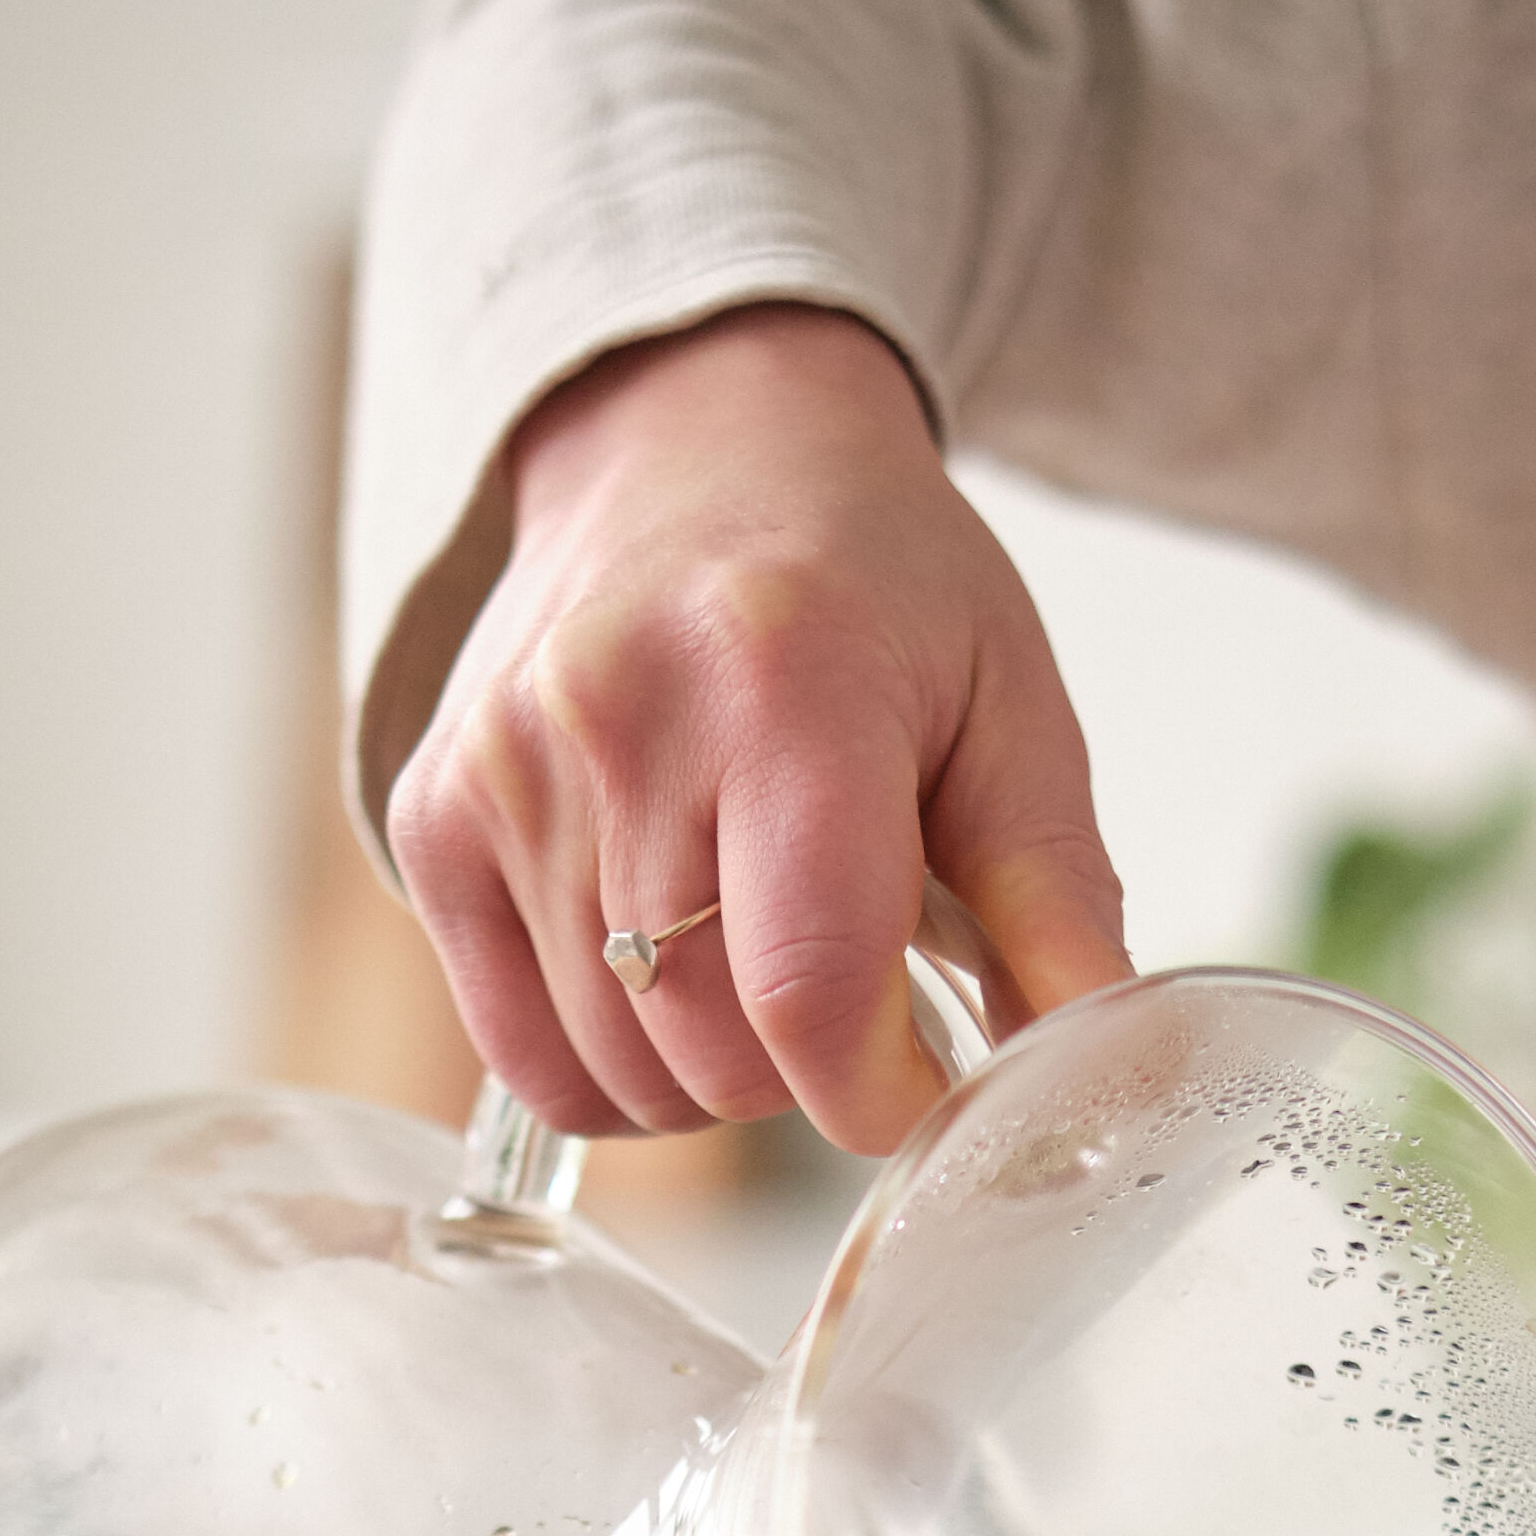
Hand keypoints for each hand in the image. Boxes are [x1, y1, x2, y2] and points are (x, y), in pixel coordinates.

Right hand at [386, 302, 1130, 1149]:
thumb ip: (1058, 901)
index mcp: (785, 684)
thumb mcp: (1008, 706)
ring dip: (710, 1076)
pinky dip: (611, 1069)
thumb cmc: (868, 581)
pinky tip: (664, 976)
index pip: (812, 995)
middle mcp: (619, 720)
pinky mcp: (433, 820)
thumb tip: (1102, 1078)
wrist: (696, 442)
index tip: (922, 1078)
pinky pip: (530, 1063)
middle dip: (806, 1071)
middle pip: (714, 1054)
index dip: (882, 1093)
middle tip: (847, 974)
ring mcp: (505, 774)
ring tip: (752, 951)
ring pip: (621, 1078)